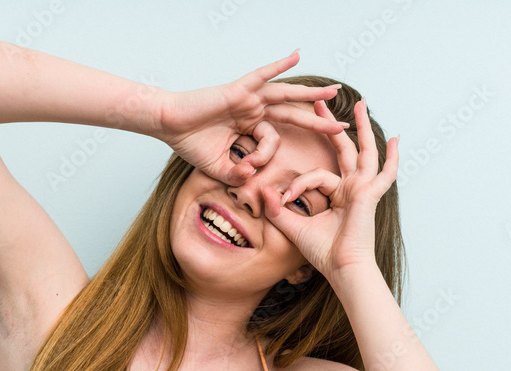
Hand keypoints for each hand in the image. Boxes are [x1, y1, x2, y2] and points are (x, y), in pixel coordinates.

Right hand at [155, 51, 350, 186]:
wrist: (168, 125)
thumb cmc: (189, 142)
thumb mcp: (219, 168)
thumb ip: (238, 174)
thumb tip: (252, 174)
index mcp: (250, 128)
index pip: (273, 142)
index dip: (264, 157)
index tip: (247, 166)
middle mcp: (253, 110)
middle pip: (292, 115)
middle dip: (317, 121)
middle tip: (341, 126)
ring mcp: (248, 99)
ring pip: (286, 95)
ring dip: (310, 94)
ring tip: (334, 92)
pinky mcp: (238, 89)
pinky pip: (262, 75)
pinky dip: (279, 65)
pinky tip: (296, 55)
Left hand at [259, 98, 398, 283]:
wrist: (342, 269)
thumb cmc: (323, 253)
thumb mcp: (294, 227)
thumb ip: (279, 210)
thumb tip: (264, 192)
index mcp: (337, 196)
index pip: (316, 175)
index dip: (297, 184)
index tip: (283, 197)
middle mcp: (352, 189)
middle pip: (343, 150)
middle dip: (331, 126)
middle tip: (321, 104)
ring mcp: (363, 190)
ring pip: (364, 152)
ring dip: (362, 127)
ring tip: (361, 104)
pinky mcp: (370, 194)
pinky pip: (384, 173)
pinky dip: (392, 158)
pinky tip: (397, 140)